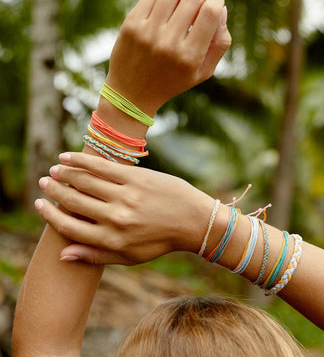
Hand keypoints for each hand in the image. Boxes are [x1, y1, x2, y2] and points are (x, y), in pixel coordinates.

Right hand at [35, 152, 214, 264]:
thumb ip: (95, 255)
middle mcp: (116, 218)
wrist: (193, 221)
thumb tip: (62, 255)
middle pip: (73, 201)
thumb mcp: (129, 257)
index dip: (50, 214)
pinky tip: (69, 157)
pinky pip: (102, 166)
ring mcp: (126, 196)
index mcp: (112, 240)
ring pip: (85, 181)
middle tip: (45, 182)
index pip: (69, 227)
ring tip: (55, 169)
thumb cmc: (160, 240)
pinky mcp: (136, 178)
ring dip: (65, 173)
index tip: (40, 204)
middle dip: (54, 190)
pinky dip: (82, 160)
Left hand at [106, 0, 230, 115]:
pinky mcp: (131, 24)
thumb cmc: (173, 81)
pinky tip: (160, 15)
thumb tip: (222, 9)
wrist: (132, 94)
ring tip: (175, 14)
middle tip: (192, 17)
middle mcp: (168, 43)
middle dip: (198, 2)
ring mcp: (147, 32)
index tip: (214, 5)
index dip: (217, 1)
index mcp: (190, 57)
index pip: (210, 12)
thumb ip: (219, 44)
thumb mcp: (203, 72)